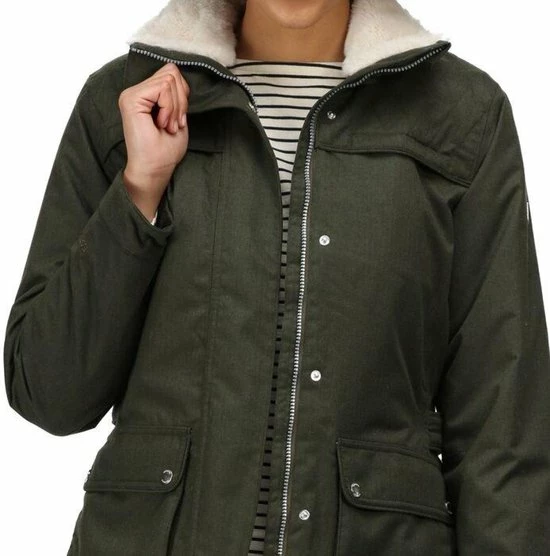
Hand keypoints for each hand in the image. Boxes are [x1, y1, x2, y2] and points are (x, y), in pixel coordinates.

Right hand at [118, 63, 189, 219]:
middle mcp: (135, 91)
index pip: (171, 73)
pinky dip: (170, 108)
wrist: (153, 170)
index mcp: (144, 95)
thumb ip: (176, 95)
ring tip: (166, 126)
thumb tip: (177, 72)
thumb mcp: (177, 117)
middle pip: (171, 72)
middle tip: (172, 124)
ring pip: (169, 79)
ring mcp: (131, 93)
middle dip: (181, 101)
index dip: (182, 96)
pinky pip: (163, 88)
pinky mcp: (131, 99)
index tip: (177, 121)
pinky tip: (161, 124)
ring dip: (175, 107)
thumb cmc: (165, 151)